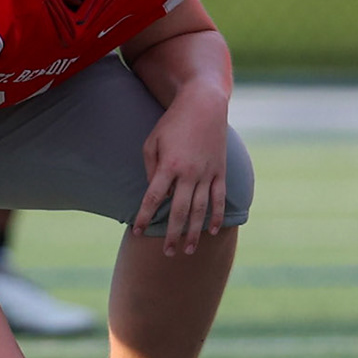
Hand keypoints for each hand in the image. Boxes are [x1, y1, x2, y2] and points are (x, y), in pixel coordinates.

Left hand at [130, 86, 229, 255]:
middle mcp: (188, 172)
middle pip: (178, 211)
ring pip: (200, 209)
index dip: (144, 217)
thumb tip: (155, 192)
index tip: (136, 232)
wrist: (203, 104)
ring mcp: (207, 172)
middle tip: (166, 253)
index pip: (153, 198)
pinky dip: (217, 216)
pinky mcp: (220, 171)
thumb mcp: (152, 141)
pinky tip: (213, 231)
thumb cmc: (172, 122)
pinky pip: (219, 198)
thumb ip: (150, 168)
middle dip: (171, 234)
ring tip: (187, 250)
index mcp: (168, 165)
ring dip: (193, 232)